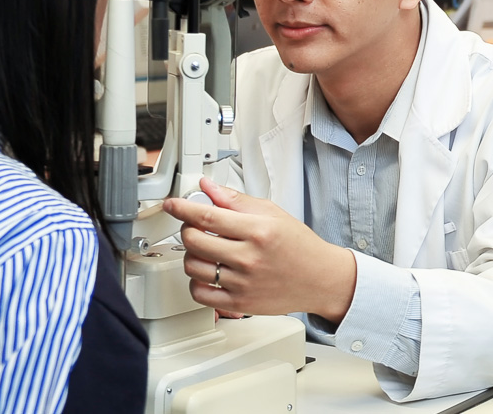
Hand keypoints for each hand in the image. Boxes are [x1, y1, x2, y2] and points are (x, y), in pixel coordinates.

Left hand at [162, 177, 358, 320]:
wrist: (320, 279)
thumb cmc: (300, 246)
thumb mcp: (272, 214)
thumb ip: (236, 201)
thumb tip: (208, 188)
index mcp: (258, 231)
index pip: (207, 217)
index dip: (183, 208)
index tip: (172, 205)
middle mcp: (249, 258)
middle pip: (194, 241)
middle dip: (188, 229)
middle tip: (196, 227)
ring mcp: (242, 283)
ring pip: (192, 266)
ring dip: (191, 255)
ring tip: (205, 250)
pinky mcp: (239, 304)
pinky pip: (200, 293)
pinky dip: (196, 281)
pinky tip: (207, 272)